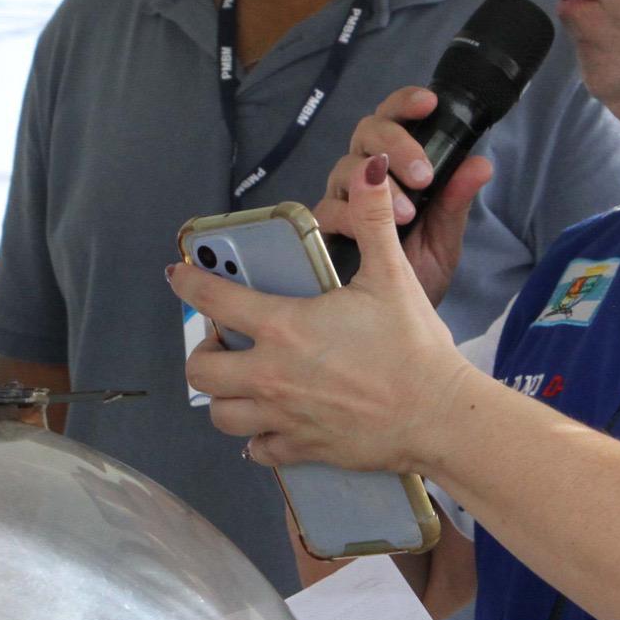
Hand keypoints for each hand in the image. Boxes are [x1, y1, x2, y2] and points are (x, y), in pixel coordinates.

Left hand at [173, 154, 475, 475]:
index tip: (180, 276)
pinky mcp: (303, 449)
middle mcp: (272, 376)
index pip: (213, 300)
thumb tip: (371, 168)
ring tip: (243, 383)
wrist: (440, 416)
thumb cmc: (414, 347)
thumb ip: (373, 220)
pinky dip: (257, 439)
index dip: (189, 283)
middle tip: (224, 342)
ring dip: (225, 398)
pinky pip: (258, 451)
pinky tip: (272, 424)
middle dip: (203, 353)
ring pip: (221, 415)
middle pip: (201, 371)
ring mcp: (284, 418)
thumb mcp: (393, 276)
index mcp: (284, 327)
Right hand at [312, 87, 491, 308]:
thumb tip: (482, 164)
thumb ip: (457, 200)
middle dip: (396, 145)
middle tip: (423, 175)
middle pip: (366, 132)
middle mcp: (363, 174)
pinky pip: (329, 211)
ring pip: (347, 168)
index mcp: (393, 164)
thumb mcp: (445, 236)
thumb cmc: (418, 270)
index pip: (393, 118)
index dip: (406, 103)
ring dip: (379, 185)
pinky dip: (351, 216)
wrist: (396, 321)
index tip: (429, 103)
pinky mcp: (323, 229)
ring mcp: (340, 198)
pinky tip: (370, 232)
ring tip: (407, 214)